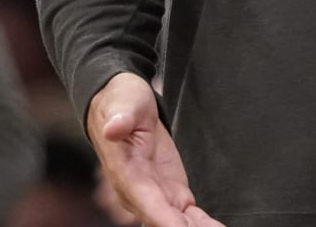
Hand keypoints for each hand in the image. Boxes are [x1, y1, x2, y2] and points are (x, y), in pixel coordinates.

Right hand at [86, 72, 224, 226]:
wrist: (123, 104)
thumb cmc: (121, 101)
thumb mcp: (123, 103)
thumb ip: (120, 119)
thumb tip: (112, 129)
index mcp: (127, 174)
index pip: (147, 204)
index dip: (165, 221)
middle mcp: (140, 193)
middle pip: (164, 222)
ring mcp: (158, 195)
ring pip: (178, 223)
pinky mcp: (173, 192)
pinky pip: (188, 216)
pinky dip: (203, 224)